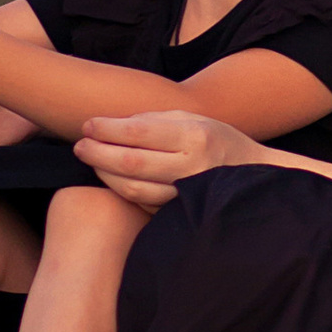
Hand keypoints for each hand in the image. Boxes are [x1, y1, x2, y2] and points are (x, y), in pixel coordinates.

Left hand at [72, 106, 262, 212]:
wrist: (252, 175)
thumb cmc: (216, 139)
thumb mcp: (191, 118)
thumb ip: (152, 119)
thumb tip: (109, 125)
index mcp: (194, 137)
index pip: (139, 132)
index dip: (107, 129)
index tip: (88, 125)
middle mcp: (191, 167)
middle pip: (130, 162)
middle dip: (97, 153)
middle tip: (79, 145)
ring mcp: (187, 194)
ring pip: (132, 188)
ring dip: (104, 174)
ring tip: (91, 160)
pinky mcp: (180, 212)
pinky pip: (142, 203)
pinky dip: (121, 190)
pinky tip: (111, 178)